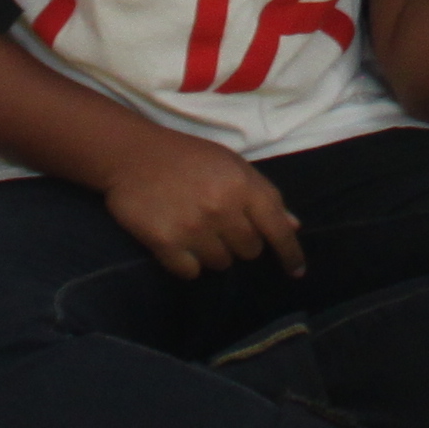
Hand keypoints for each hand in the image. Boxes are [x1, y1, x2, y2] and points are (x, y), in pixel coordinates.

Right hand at [101, 129, 304, 279]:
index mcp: (243, 185)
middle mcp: (222, 209)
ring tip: (196, 228)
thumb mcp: (231, 164)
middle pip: (249, 251)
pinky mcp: (165, 243)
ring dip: (213, 252)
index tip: (297, 272)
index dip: (290, 254)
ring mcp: (194, 228)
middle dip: (240, 242)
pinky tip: (178, 241)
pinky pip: (190, 272)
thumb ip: (263, 194)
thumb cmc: (188, 156)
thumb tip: (293, 226)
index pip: (277, 229)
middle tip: (220, 223)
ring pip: (221, 264)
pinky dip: (187, 263)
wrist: (132, 154)